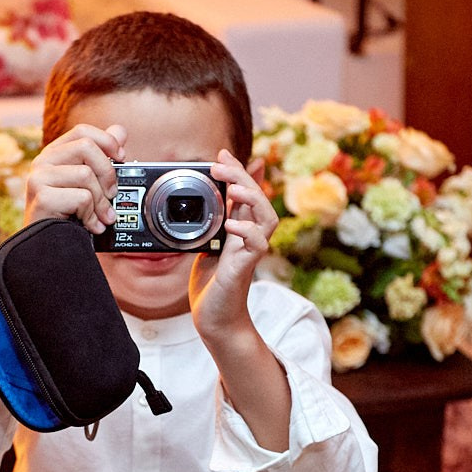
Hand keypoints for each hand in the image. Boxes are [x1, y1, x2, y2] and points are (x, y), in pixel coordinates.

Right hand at [23, 123, 125, 229]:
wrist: (45, 247)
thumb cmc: (66, 214)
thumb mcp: (85, 182)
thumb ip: (101, 155)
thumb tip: (120, 131)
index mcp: (54, 154)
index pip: (83, 131)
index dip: (107, 141)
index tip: (121, 157)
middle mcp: (42, 161)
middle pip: (86, 147)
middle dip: (107, 172)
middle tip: (111, 194)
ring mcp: (38, 178)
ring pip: (85, 175)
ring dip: (101, 201)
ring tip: (101, 217)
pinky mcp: (41, 198)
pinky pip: (81, 198)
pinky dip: (91, 215)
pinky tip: (89, 225)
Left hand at [189, 150, 277, 345]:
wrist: (214, 318)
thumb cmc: (211, 284)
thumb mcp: (206, 245)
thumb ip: (210, 223)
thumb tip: (205, 201)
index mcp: (240, 228)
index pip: (246, 192)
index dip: (238, 171)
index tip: (223, 153)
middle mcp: (249, 236)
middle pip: (259, 198)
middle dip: (242, 177)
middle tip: (221, 164)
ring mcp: (250, 251)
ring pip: (266, 217)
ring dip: (251, 199)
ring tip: (233, 188)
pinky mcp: (245, 267)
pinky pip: (256, 245)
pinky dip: (246, 231)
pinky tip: (231, 224)